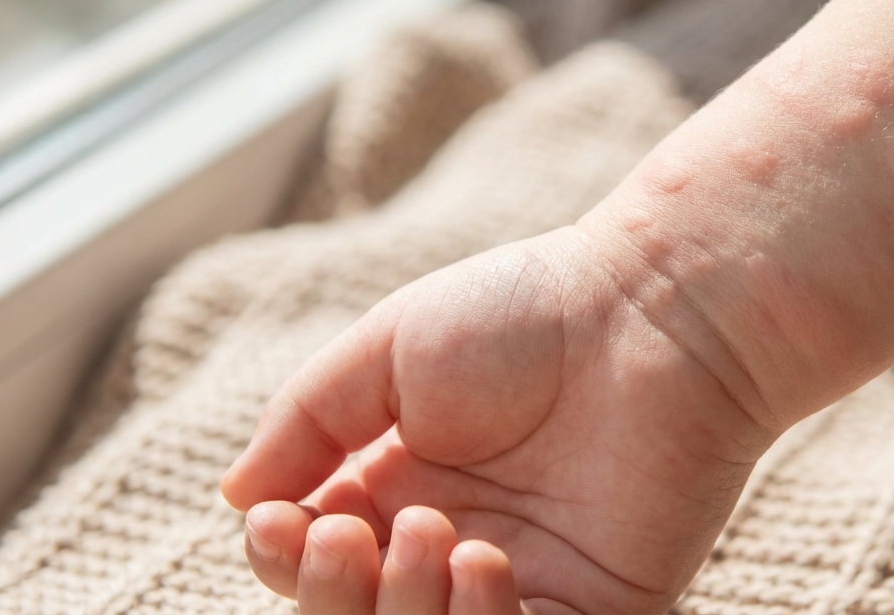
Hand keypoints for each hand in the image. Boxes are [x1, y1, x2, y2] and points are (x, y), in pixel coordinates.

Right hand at [221, 227, 774, 612]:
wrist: (655, 310)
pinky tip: (482, 565)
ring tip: (434, 537)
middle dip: (336, 596)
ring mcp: (524, 582)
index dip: (284, 559)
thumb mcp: (389, 348)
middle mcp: (454, 544)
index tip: (286, 519)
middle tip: (357, 532)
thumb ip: (309, 421)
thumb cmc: (527, 312)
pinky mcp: (593, 608)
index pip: (315, 561)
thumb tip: (238, 499)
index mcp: (400, 486)